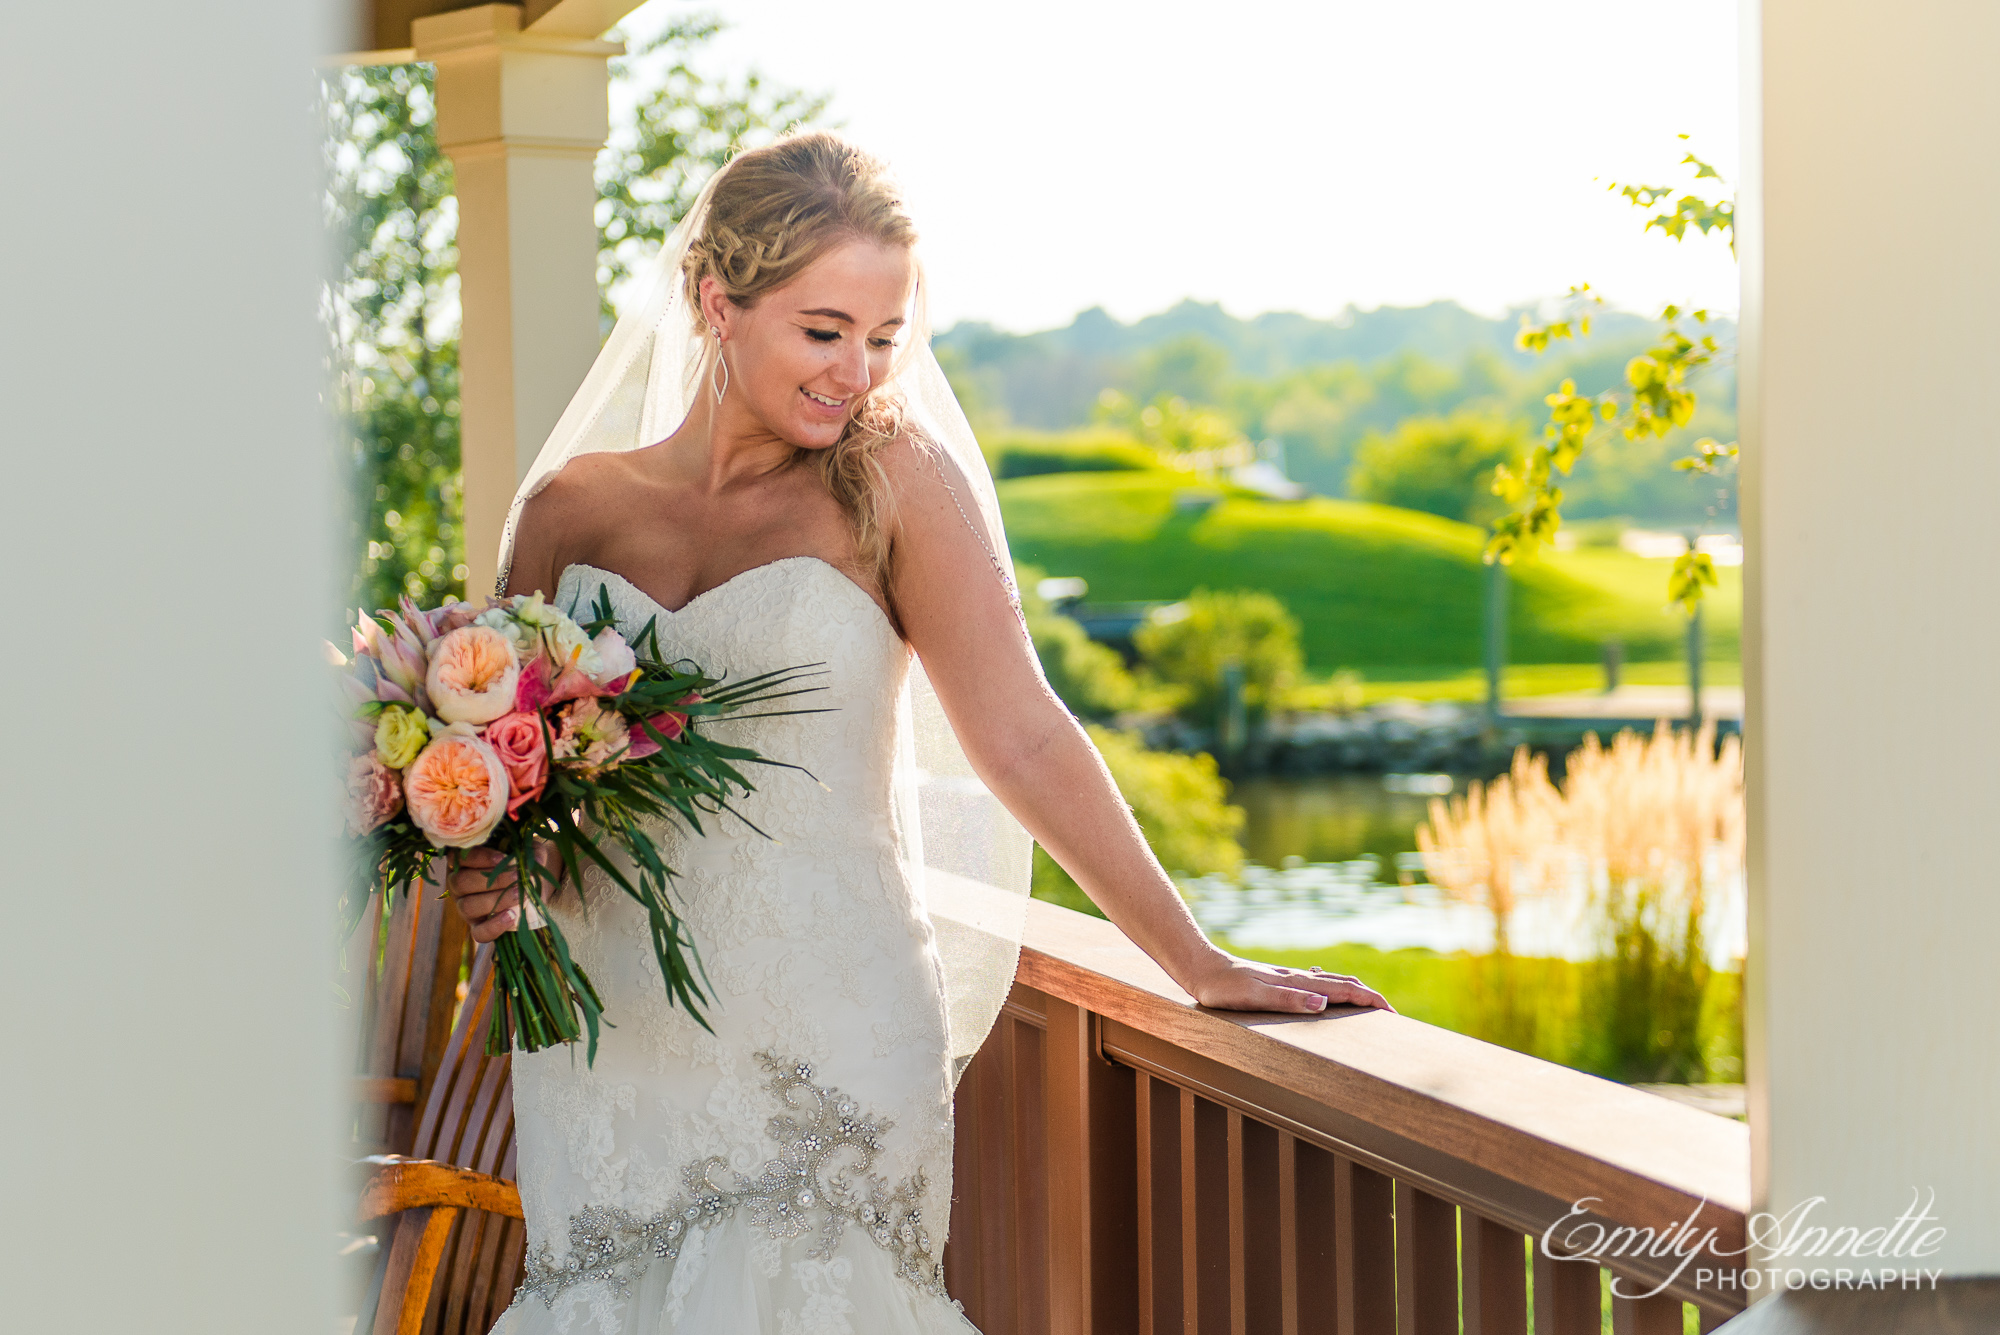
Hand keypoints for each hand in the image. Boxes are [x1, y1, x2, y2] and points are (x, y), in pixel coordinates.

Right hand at [447, 844, 562, 944]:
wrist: (529, 887)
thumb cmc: (522, 864)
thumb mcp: (528, 852)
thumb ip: (531, 852)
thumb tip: (531, 864)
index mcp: (465, 863)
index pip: (461, 858)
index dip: (480, 858)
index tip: (502, 858)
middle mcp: (459, 885)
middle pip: (461, 882)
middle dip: (492, 880)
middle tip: (517, 876)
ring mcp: (466, 908)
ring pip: (468, 906)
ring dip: (496, 900)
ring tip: (519, 894)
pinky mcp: (478, 927)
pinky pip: (479, 932)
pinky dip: (495, 926)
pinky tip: (512, 916)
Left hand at [1180, 951, 1394, 1015]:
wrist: (1201, 969)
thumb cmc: (1224, 988)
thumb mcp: (1254, 997)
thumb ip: (1289, 999)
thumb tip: (1324, 1003)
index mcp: (1296, 983)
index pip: (1343, 991)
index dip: (1370, 1002)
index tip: (1392, 1015)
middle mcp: (1297, 978)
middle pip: (1343, 985)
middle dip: (1370, 999)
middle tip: (1391, 1016)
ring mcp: (1289, 978)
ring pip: (1330, 983)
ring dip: (1353, 993)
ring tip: (1370, 1005)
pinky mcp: (1278, 981)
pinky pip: (1315, 984)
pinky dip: (1332, 990)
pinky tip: (1326, 993)